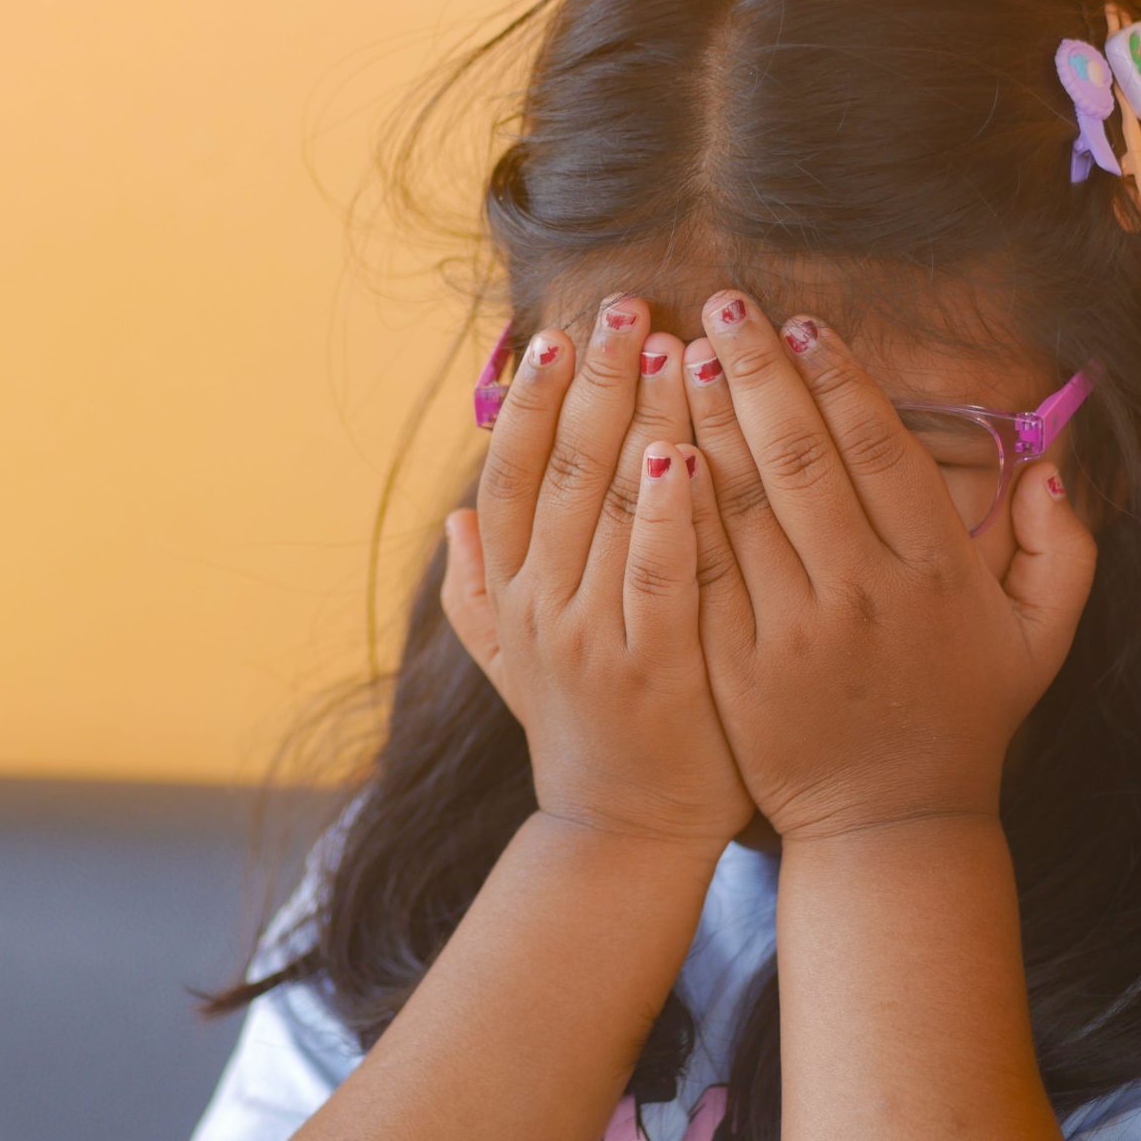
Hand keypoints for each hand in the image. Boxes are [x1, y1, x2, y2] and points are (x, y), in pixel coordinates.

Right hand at [440, 292, 754, 848]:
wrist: (625, 834)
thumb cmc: (588, 732)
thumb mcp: (516, 661)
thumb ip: (480, 593)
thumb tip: (454, 522)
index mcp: (513, 592)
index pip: (514, 475)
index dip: (535, 402)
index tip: (560, 333)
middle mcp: (539, 605)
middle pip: (562, 470)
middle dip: (595, 381)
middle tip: (629, 306)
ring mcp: (591, 638)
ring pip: (608, 509)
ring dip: (636, 420)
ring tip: (669, 347)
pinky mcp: (652, 671)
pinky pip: (655, 576)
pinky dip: (665, 515)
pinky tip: (686, 454)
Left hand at [682, 291, 1096, 840]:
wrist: (889, 826)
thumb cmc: (965, 718)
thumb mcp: (1041, 640)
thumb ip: (1059, 549)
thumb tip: (1047, 464)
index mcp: (937, 575)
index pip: (880, 452)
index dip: (839, 380)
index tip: (804, 324)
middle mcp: (863, 595)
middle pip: (800, 459)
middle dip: (759, 373)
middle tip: (722, 306)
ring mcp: (791, 633)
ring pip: (738, 505)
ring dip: (706, 419)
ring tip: (680, 352)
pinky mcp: (733, 668)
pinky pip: (697, 571)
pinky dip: (672, 507)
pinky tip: (650, 450)